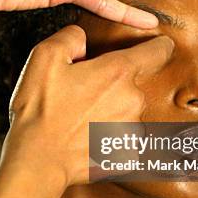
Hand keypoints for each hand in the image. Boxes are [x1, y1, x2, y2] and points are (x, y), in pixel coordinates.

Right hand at [2, 25, 173, 185]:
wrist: (38, 160)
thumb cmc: (41, 109)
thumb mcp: (45, 56)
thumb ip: (71, 37)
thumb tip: (82, 39)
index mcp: (118, 72)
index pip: (158, 51)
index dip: (159, 45)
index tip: (159, 45)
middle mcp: (133, 99)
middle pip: (133, 83)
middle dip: (113, 83)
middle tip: (82, 92)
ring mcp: (132, 129)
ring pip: (126, 111)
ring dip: (110, 111)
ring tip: (79, 119)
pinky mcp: (127, 153)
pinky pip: (121, 137)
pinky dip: (107, 136)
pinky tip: (84, 138)